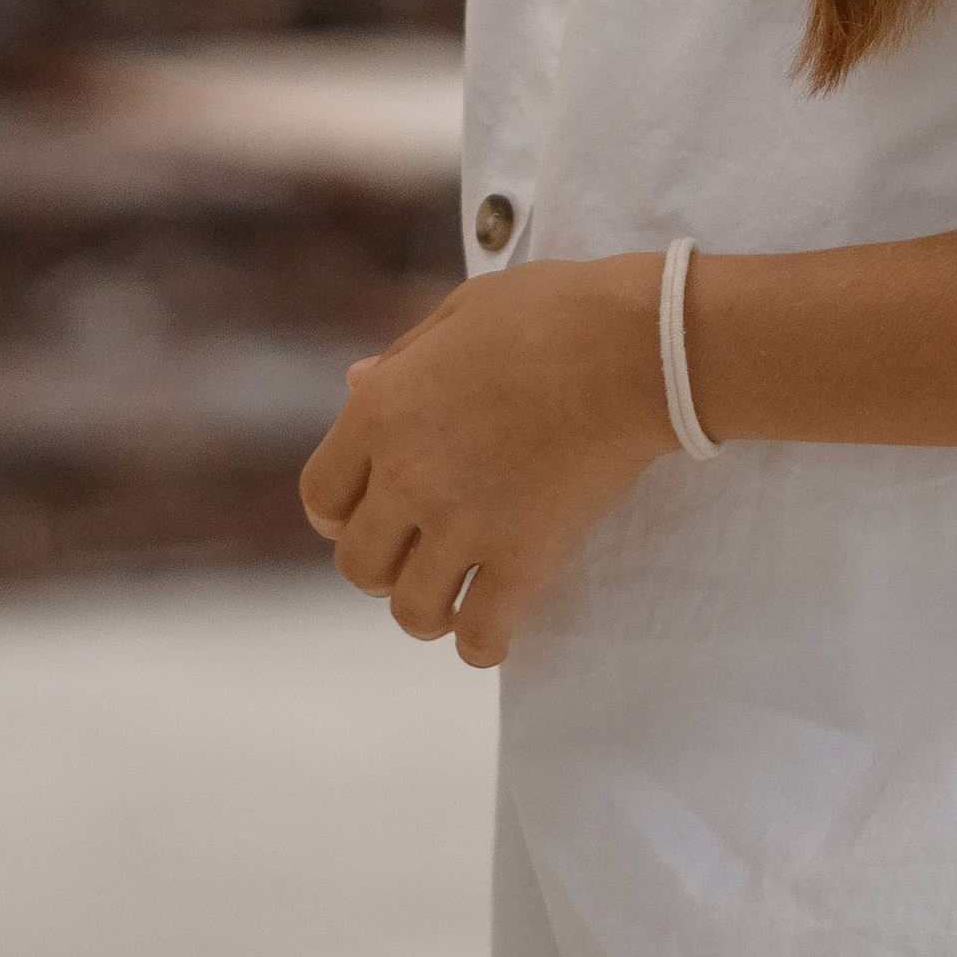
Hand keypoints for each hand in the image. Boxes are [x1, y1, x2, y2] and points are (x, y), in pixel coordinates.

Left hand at [300, 254, 674, 667]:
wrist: (634, 348)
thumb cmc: (552, 312)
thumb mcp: (459, 312)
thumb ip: (403, 359)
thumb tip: (355, 385)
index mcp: (382, 412)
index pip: (322, 497)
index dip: (340, 512)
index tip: (368, 514)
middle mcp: (407, 477)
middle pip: (358, 564)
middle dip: (383, 565)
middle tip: (416, 554)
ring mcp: (463, 524)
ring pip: (412, 610)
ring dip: (428, 609)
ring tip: (452, 597)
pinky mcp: (524, 559)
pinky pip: (481, 635)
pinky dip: (481, 644)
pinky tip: (492, 631)